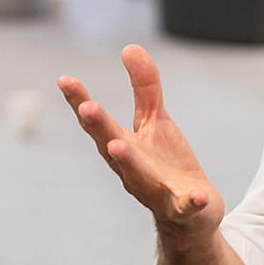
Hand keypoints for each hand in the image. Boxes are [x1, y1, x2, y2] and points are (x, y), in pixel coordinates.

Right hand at [58, 44, 223, 245]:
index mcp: (123, 148)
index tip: (64, 79)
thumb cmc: (166, 166)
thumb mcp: (157, 123)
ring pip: (140, 178)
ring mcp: (156, 191)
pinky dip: (191, 202)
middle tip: (86, 108)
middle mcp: (132, 171)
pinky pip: (186, 206)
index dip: (80, 101)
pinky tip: (198, 196)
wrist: (190, 217)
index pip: (97, 124)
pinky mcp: (183, 209)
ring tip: (119, 145)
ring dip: (130, 162)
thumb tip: (129, 47)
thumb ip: (145, 88)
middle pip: (112, 149)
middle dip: (100, 129)